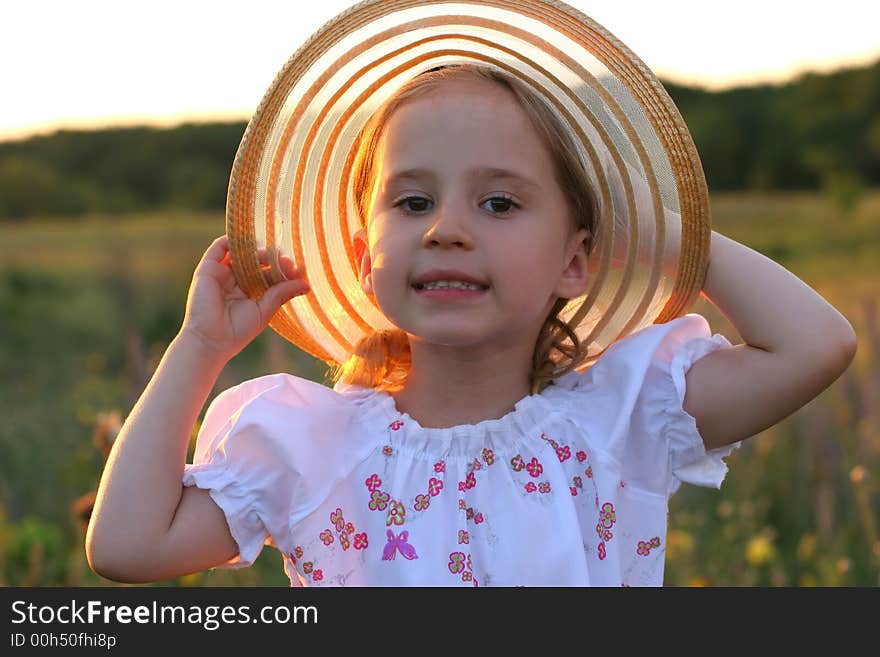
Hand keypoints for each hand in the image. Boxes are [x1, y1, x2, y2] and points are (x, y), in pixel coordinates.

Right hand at [179, 235, 309, 360]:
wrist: (210, 340)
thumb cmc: (238, 331)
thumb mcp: (265, 311)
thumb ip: (282, 294)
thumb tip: (306, 285)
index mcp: (249, 293)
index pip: (268, 275)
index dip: (282, 271)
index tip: (297, 272)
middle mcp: (235, 282)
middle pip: (256, 263)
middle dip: (272, 260)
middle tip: (287, 261)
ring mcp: (221, 274)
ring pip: (240, 254)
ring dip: (256, 250)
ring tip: (273, 253)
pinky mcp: (208, 269)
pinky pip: (219, 248)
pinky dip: (232, 240)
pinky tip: (250, 241)